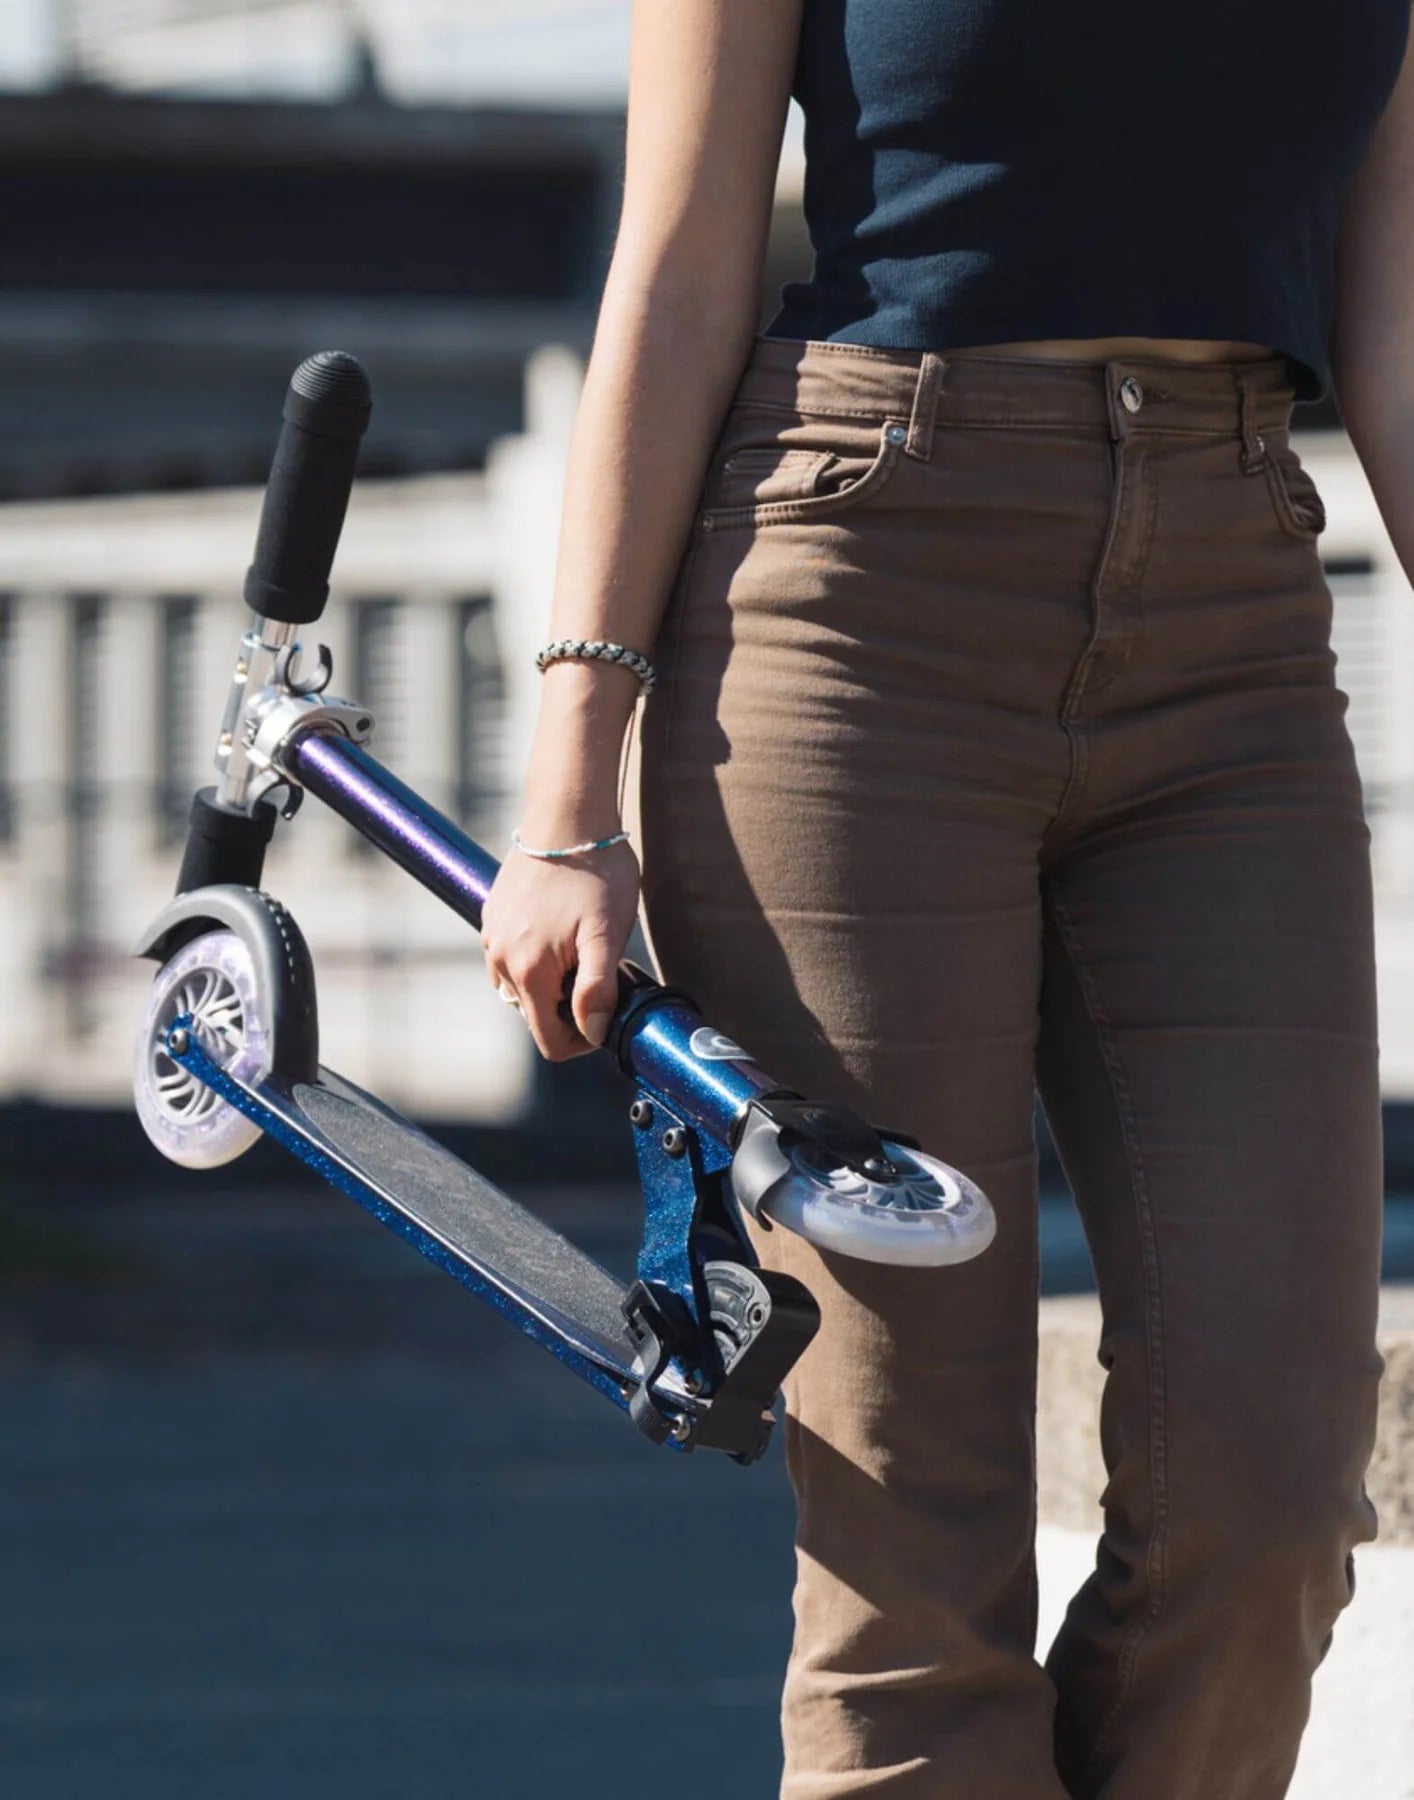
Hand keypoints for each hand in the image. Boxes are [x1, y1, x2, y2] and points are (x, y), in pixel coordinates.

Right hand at [480, 835, 640, 1060]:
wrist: (567, 815)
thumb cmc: (595, 874)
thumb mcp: (607, 936)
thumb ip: (597, 990)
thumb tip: (593, 1032)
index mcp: (528, 972)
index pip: (549, 1042)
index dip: (584, 1039)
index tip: (608, 1012)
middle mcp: (499, 960)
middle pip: (537, 1014)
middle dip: (570, 1005)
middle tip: (599, 966)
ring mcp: (491, 937)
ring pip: (524, 986)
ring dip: (553, 980)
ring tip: (582, 944)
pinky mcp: (492, 916)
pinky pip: (512, 956)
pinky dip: (537, 955)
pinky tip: (562, 925)